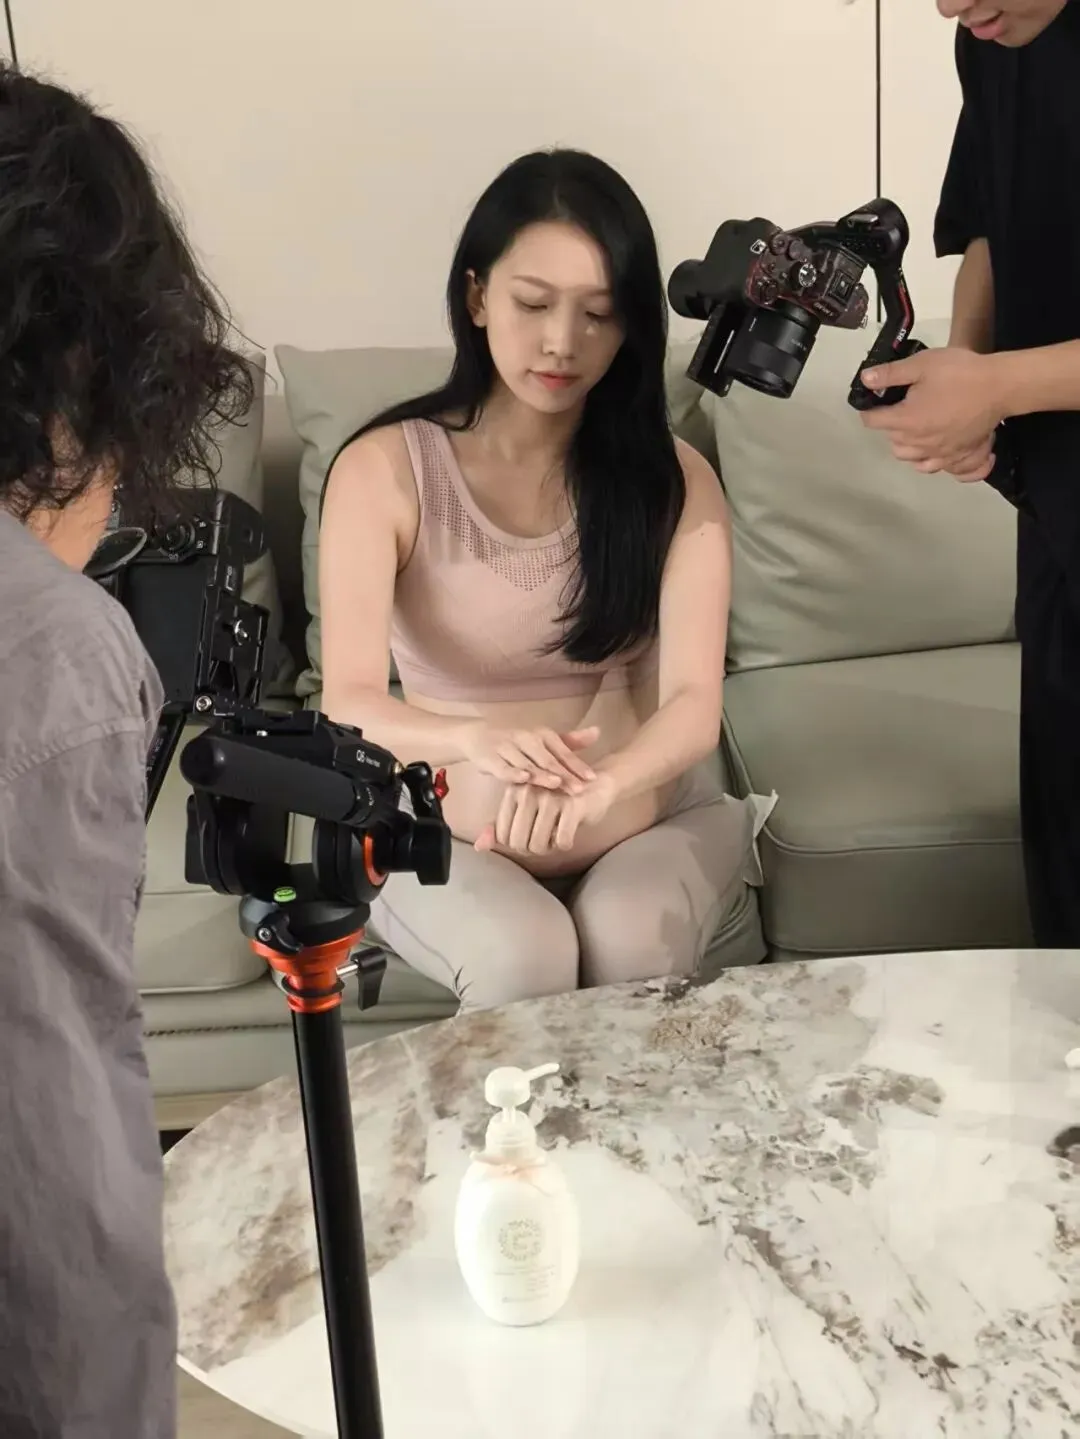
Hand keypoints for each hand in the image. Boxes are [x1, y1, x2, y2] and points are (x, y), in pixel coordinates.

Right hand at [460, 721, 598, 791]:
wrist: (478, 735)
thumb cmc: (518, 743)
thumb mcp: (544, 741)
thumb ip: (570, 742)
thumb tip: (598, 732)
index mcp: (542, 735)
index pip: (563, 751)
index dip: (577, 765)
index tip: (592, 779)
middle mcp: (526, 738)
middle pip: (547, 759)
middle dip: (563, 774)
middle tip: (578, 789)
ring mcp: (507, 747)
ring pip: (527, 763)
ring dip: (541, 774)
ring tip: (556, 784)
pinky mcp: (489, 757)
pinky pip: (502, 767)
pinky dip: (512, 773)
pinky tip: (523, 779)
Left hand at [474, 772, 616, 854]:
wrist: (596, 784)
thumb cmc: (557, 800)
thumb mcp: (524, 810)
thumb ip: (499, 828)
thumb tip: (479, 848)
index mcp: (514, 791)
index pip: (502, 834)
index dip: (516, 844)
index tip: (529, 836)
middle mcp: (530, 792)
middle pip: (518, 843)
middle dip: (531, 849)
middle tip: (544, 840)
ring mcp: (551, 798)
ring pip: (538, 845)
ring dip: (548, 848)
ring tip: (554, 837)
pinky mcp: (572, 806)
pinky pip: (561, 841)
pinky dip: (564, 844)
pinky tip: (569, 832)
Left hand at [859, 347, 1003, 472]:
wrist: (1000, 386)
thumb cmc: (960, 372)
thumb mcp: (922, 364)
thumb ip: (890, 374)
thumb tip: (865, 380)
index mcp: (906, 421)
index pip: (873, 421)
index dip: (869, 409)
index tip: (875, 399)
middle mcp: (919, 443)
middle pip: (891, 441)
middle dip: (890, 425)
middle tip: (900, 406)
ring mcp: (938, 453)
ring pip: (909, 457)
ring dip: (905, 444)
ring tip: (914, 427)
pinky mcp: (957, 456)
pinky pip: (934, 468)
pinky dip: (927, 461)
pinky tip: (931, 448)